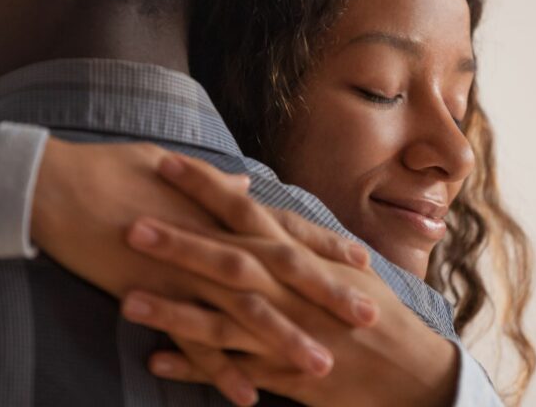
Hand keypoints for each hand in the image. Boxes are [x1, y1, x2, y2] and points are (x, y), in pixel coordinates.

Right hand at [30, 138, 378, 403]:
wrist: (51, 187)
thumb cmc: (109, 170)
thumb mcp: (168, 168)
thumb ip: (213, 185)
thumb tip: (241, 185)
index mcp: (218, 209)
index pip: (284, 228)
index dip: (324, 245)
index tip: (360, 260)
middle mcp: (210, 239)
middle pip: (280, 272)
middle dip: (325, 296)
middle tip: (367, 318)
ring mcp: (183, 270)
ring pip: (245, 312)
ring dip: (284, 342)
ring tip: (321, 367)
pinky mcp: (151, 296)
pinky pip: (192, 342)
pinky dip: (220, 371)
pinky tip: (246, 397)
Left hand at [122, 155, 459, 406]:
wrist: (410, 372)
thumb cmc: (377, 315)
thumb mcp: (343, 268)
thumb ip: (301, 239)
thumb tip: (268, 209)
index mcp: (301, 257)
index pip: (247, 211)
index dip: (207, 187)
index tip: (167, 162)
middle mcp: (289, 290)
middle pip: (227, 260)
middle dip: (179, 241)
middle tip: (130, 223)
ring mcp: (285, 333)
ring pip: (220, 319)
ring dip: (174, 309)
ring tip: (125, 299)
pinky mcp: (283, 374)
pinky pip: (231, 370)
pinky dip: (194, 367)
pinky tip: (155, 361)